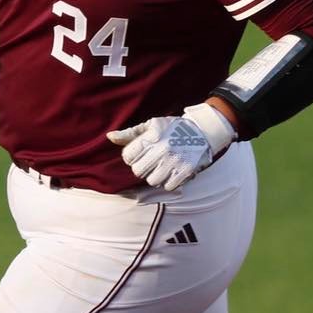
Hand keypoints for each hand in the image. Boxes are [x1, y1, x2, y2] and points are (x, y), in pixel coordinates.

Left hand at [107, 102, 237, 191]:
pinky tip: (171, 172)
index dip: (131, 157)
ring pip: (152, 181)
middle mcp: (163, 148)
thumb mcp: (151, 125)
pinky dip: (168, 182)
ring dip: (155, 176)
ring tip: (161, 167)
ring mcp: (175, 161)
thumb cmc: (172, 128)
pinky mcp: (186, 171)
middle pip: (138, 171)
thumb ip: (130, 133)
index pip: (128, 156)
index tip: (139, 154)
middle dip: (142, 168)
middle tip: (150, 162)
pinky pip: (168, 186)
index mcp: (152, 136)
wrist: (203, 132)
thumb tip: (109, 137)